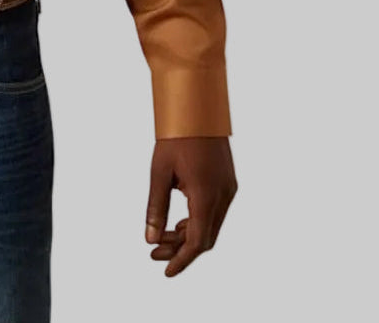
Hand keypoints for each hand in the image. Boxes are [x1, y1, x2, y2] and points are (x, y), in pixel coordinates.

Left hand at [144, 135, 236, 276]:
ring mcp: (229, 189)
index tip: (165, 271)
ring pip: (211, 226)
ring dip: (187, 235)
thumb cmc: (175, 135)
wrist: (197, 106)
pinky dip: (196, 221)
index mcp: (207, 195)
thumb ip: (155, 206)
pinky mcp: (228, 182)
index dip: (182, 260)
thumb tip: (149, 238)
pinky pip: (215, 212)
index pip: (197, 242)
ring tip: (159, 237)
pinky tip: (177, 222)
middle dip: (180, 249)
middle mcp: (224, 196)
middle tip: (153, 252)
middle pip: (205, 237)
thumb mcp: (159, 171)